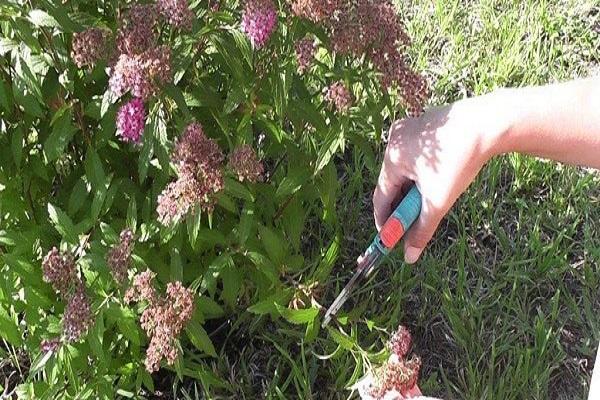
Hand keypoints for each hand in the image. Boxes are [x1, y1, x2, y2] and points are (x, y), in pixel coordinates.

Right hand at [373, 92, 508, 263]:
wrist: (490, 123)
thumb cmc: (459, 160)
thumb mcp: (438, 201)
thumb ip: (421, 230)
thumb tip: (408, 256)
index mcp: (391, 158)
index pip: (380, 198)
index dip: (385, 222)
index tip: (391, 240)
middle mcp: (395, 141)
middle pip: (393, 184)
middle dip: (403, 206)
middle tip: (414, 225)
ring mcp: (410, 129)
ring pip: (407, 170)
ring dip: (415, 190)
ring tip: (432, 202)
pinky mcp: (426, 125)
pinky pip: (418, 157)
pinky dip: (424, 174)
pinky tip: (441, 179)